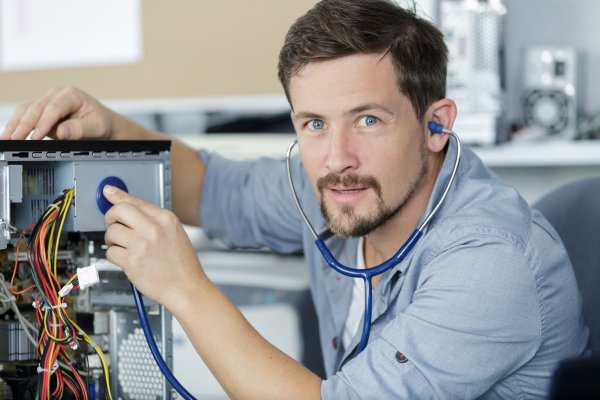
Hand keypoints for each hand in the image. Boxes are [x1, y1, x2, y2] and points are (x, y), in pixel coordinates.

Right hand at [1, 87, 113, 139]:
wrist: (101, 122)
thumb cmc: (100, 122)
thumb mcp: (97, 127)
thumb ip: (80, 129)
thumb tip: (62, 132)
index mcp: (72, 95)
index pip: (53, 108)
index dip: (44, 122)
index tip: (37, 136)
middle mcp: (57, 95)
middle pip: (36, 107)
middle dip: (24, 124)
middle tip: (14, 138)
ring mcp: (47, 101)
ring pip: (26, 109)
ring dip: (15, 124)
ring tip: (6, 137)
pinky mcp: (41, 111)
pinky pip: (25, 114)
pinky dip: (16, 124)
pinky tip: (9, 134)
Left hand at [102, 185, 204, 307]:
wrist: (187, 287)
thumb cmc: (182, 263)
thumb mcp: (174, 233)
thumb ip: (153, 219)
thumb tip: (130, 207)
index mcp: (166, 219)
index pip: (135, 201)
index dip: (118, 196)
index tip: (108, 192)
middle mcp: (154, 229)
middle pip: (119, 211)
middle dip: (111, 217)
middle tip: (114, 225)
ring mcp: (142, 245)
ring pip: (111, 232)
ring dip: (113, 240)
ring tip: (125, 247)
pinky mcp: (132, 262)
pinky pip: (111, 252)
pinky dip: (115, 256)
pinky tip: (127, 260)